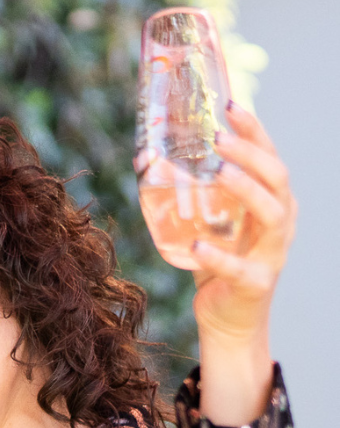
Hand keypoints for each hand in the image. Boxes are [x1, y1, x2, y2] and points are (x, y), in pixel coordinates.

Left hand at [191, 102, 295, 425]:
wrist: (230, 322)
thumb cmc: (220, 266)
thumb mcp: (211, 225)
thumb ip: (192, 196)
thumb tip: (148, 159)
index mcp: (273, 203)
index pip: (269, 157)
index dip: (254, 130)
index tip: (231, 105)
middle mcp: (280, 224)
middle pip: (276, 177)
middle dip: (251, 152)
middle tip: (219, 137)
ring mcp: (271, 254)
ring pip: (271, 214)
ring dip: (245, 190)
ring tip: (219, 172)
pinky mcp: (255, 284)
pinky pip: (239, 268)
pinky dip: (218, 256)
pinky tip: (198, 245)